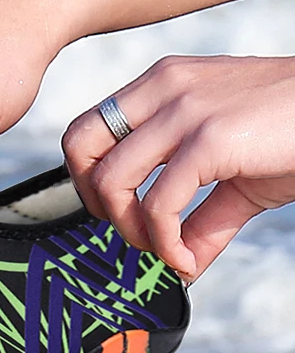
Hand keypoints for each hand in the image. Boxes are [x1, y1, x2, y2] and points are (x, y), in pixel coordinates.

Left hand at [63, 55, 294, 280]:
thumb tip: (179, 268)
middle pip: (79, 148)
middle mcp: (164, 88)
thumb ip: (197, 218)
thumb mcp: (231, 175)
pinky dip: (164, 243)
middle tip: (128, 229)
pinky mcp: (210, 137)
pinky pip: (158, 205)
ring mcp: (185, 109)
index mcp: (160, 85)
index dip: (84, 179)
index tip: (114, 210)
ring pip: (111, 181)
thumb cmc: (291, 137)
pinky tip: (184, 258)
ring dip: (129, 230)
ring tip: (162, 249)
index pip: (85, 130)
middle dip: (93, 201)